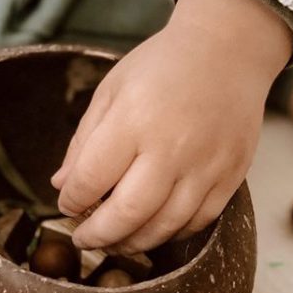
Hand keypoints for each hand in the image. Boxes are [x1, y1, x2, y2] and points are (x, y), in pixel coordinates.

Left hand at [52, 0, 292, 253]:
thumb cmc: (160, 65)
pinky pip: (200, 220)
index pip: (91, 178)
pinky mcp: (232, 174)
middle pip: (127, 213)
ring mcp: (206, 164)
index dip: (72, 199)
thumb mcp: (111, 89)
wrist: (225, 50)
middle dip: (97, 235)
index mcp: (132, 119)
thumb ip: (85, 139)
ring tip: (114, 241)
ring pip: (165, 226)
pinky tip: (153, 229)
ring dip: (133, 242)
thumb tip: (61, 184)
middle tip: (83, 238)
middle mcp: (170, 147)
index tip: (66, 204)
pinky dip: (172, 233)